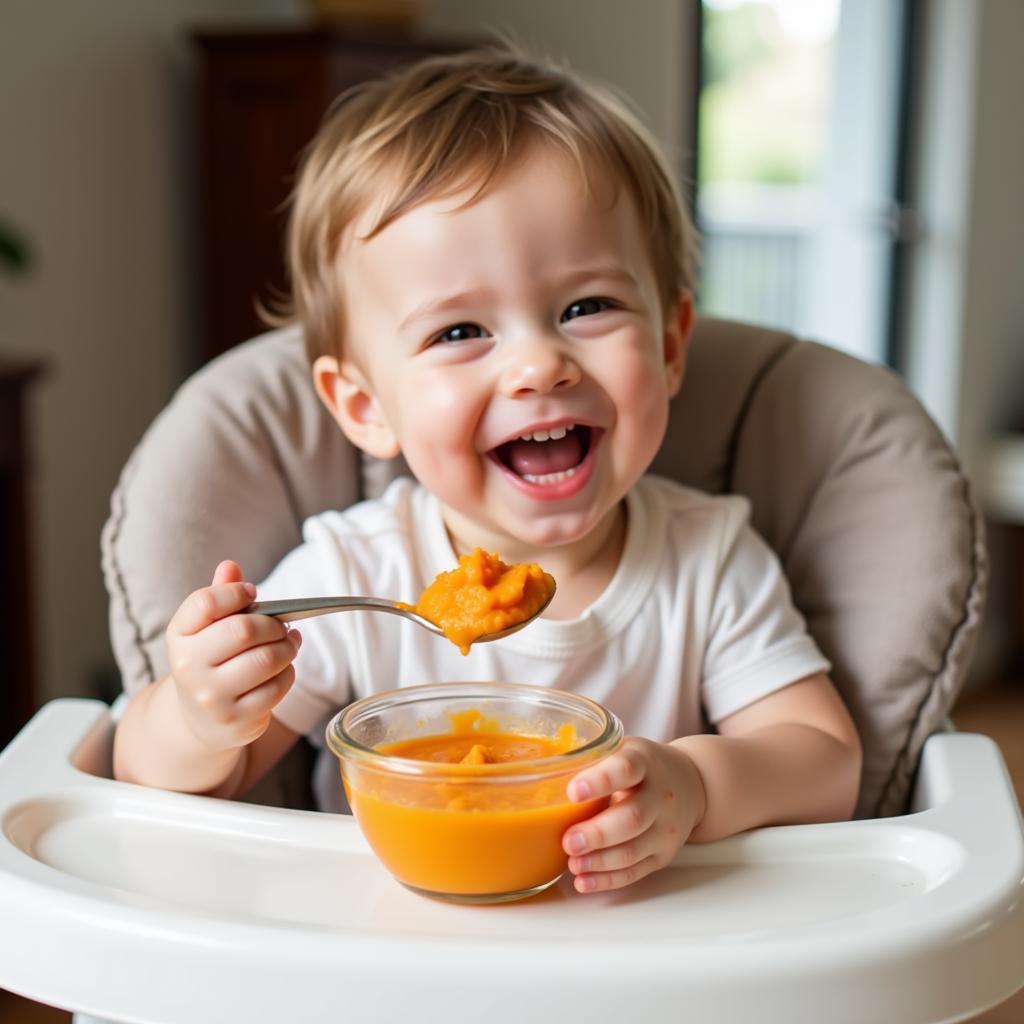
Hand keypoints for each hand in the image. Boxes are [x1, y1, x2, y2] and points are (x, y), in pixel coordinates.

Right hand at [166, 559, 300, 752]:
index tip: (252, 594)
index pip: (206, 603)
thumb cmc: (210, 661)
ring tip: (289, 643)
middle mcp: (188, 667)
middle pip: (243, 630)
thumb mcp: (206, 629)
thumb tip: (230, 566)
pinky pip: (277, 687)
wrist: (198, 719)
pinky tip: (283, 668)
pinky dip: (288, 673)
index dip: (236, 592)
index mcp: (178, 636)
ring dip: (288, 647)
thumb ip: (219, 595)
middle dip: (273, 624)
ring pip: (266, 659)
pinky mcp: (236, 720)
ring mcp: (211, 697)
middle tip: (282, 625)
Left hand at [562, 737, 706, 893]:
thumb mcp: (622, 749)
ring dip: (599, 861)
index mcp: (644, 762)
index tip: (573, 791)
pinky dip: (607, 880)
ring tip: (572, 862)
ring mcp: (664, 828)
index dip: (600, 780)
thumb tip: (539, 773)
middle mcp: (660, 795)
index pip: (626, 768)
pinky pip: (635, 872)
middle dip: (597, 833)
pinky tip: (584, 880)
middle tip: (568, 840)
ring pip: (633, 850)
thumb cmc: (642, 766)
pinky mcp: (661, 855)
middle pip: (633, 817)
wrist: (689, 784)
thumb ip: (591, 759)